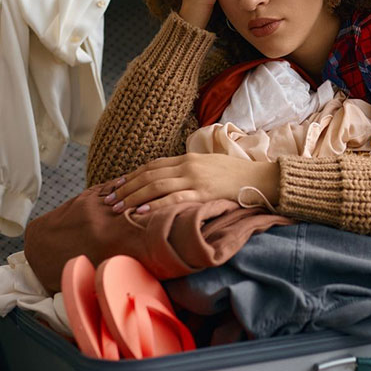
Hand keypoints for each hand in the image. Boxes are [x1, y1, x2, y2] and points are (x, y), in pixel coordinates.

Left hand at [102, 153, 278, 214]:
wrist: (262, 178)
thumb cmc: (236, 175)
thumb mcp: (209, 166)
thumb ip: (190, 171)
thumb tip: (170, 181)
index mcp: (188, 158)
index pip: (152, 166)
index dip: (131, 175)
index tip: (115, 185)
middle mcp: (188, 166)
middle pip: (149, 175)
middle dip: (126, 188)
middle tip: (109, 200)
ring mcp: (196, 179)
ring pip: (157, 185)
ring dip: (134, 197)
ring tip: (118, 207)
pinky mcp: (204, 193)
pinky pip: (175, 198)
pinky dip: (156, 205)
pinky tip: (141, 212)